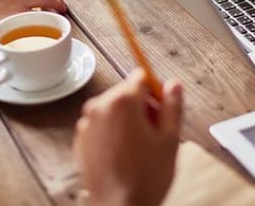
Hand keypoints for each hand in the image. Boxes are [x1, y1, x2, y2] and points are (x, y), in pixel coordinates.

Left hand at [74, 69, 182, 205]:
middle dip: (142, 106)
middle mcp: (100, 106)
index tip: (163, 106)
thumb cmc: (145, 178)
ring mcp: (87, 123)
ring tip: (140, 147)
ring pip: (113, 109)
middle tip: (155, 132)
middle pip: (126, 92)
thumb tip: (174, 85)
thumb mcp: (170, 138)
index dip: (156, 91)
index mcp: (123, 101)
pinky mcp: (80, 139)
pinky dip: (112, 132)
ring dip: (127, 119)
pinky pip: (101, 125)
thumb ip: (172, 105)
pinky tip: (124, 154)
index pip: (141, 77)